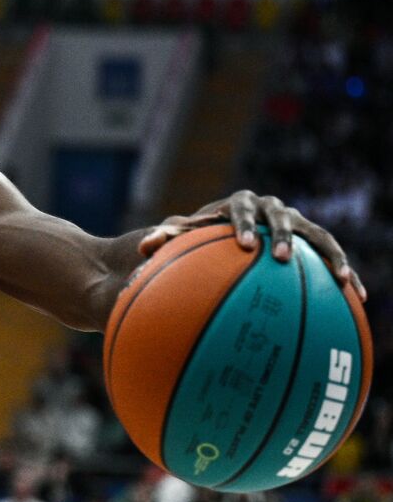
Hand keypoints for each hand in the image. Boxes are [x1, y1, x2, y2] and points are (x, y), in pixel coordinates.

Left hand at [138, 189, 365, 300]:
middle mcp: (271, 209)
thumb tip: (143, 246)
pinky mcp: (312, 245)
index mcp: (238, 204)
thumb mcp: (180, 238)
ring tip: (338, 278)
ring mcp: (296, 225)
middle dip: (282, 235)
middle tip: (279, 258)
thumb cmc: (198, 238)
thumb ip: (164, 239)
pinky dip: (345, 274)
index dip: (242, 222)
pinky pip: (332, 258)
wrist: (225, 236)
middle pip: (281, 217)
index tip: (242, 245)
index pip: (239, 207)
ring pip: (317, 236)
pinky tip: (358, 297)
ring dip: (329, 255)